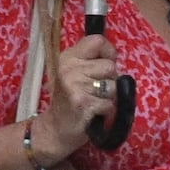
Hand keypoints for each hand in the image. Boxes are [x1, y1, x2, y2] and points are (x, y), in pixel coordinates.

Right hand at [45, 30, 126, 148]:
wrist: (55, 129)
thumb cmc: (71, 101)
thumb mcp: (75, 74)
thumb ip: (90, 61)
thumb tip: (114, 55)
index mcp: (69, 57)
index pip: (97, 40)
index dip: (109, 51)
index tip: (106, 63)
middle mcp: (70, 68)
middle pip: (110, 66)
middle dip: (110, 80)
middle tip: (96, 90)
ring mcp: (75, 85)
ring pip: (113, 85)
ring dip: (109, 97)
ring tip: (94, 101)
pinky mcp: (82, 102)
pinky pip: (109, 103)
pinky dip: (106, 111)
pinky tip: (94, 112)